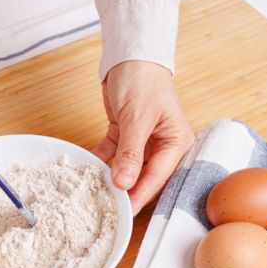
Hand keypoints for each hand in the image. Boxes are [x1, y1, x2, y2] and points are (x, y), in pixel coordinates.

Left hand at [93, 61, 193, 215]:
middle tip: (109, 206)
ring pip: (128, 168)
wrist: (130, 56)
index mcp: (176, 143)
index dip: (140, 195)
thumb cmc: (143, 80)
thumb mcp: (138, 117)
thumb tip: (124, 183)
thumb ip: (131, 152)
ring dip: (112, 177)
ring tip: (96, 190)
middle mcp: (162, 146)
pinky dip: (102, 161)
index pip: (157, 176)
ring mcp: (144, 143)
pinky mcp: (126, 137)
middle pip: (144, 176)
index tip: (124, 211)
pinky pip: (114, 155)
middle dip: (127, 190)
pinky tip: (90, 169)